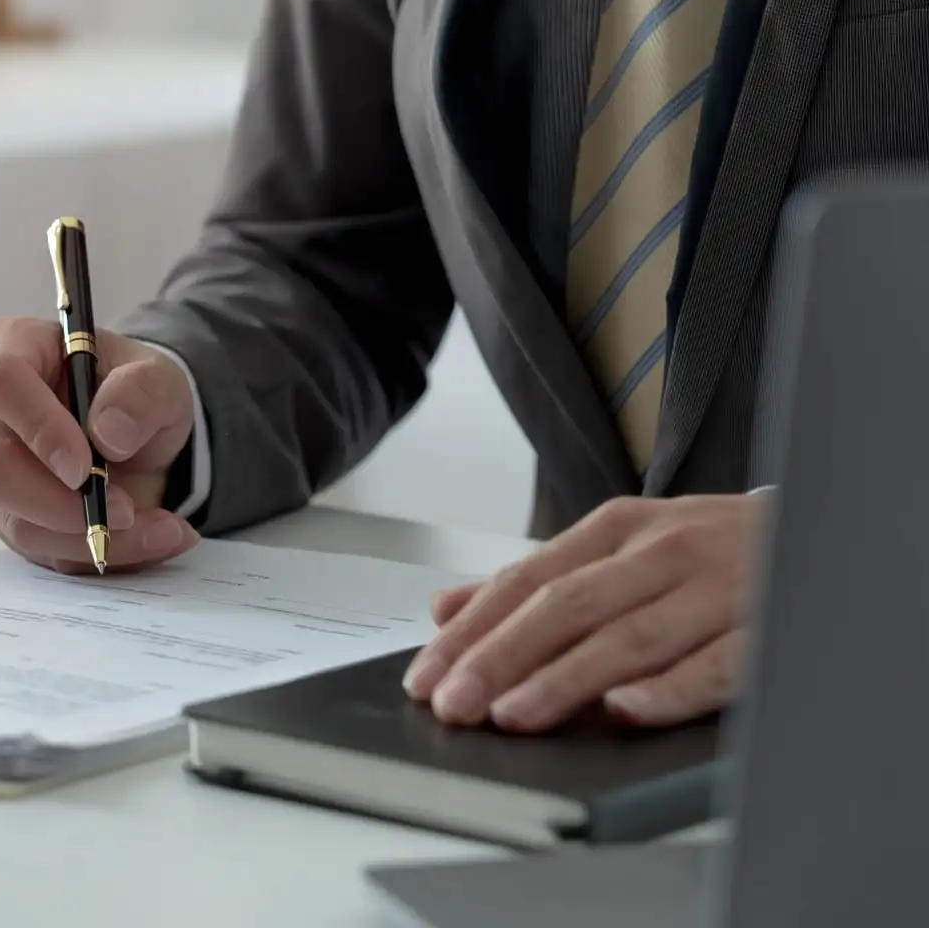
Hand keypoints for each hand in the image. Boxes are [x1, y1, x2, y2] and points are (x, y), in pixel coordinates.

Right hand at [0, 318, 199, 574]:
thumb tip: (109, 434)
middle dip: (58, 503)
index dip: (38, 428)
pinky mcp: (5, 512)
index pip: (1, 384)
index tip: (83, 467)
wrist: (136, 433)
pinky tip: (147, 538)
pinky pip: (39, 547)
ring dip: (89, 536)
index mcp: (13, 347)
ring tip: (160, 530)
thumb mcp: (159, 379)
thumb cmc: (134, 391)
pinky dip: (96, 551)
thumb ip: (141, 393)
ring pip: (15, 519)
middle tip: (123, 512)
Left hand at [403, 493, 763, 732]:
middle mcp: (660, 554)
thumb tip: (443, 605)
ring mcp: (714, 590)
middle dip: (501, 658)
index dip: (472, 630)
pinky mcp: (763, 629)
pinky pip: (714, 664)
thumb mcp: (616, 545)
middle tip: (455, 703)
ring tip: (514, 714)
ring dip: (566, 678)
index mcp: (616, 530)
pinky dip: (669, 688)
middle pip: (567, 607)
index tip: (427, 675)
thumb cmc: (704, 549)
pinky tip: (627, 711)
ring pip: (629, 637)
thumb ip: (534, 579)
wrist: (816, 528)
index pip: (527, 581)